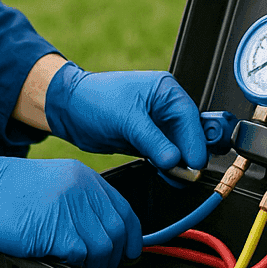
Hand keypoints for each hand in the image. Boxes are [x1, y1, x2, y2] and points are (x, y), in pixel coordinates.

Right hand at [0, 148, 140, 267]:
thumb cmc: (4, 193)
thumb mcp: (51, 186)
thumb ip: (77, 203)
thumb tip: (99, 234)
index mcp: (83, 176)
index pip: (124, 209)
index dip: (131, 235)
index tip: (129, 250)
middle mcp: (82, 188)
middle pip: (119, 230)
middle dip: (116, 255)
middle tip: (101, 266)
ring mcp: (71, 207)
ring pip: (105, 246)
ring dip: (98, 265)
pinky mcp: (56, 229)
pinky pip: (82, 255)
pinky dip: (78, 266)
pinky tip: (64, 265)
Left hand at [43, 63, 206, 171]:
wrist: (70, 110)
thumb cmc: (95, 99)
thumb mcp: (127, 119)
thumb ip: (153, 141)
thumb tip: (175, 161)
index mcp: (166, 91)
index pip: (190, 118)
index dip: (195, 142)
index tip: (196, 163)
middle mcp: (165, 107)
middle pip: (189, 134)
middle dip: (189, 154)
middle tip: (188, 173)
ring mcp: (158, 124)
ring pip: (179, 147)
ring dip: (179, 163)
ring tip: (176, 176)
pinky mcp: (148, 140)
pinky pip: (165, 155)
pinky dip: (167, 166)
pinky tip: (166, 174)